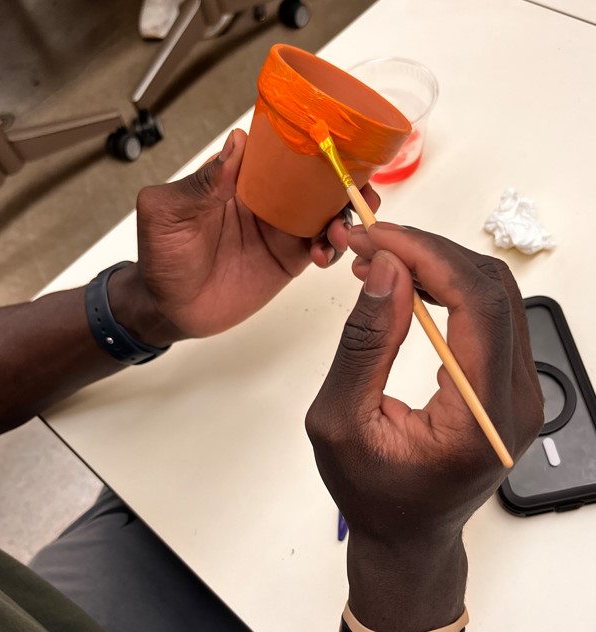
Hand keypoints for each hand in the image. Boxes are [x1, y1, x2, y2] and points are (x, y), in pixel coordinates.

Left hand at [110, 129, 378, 345]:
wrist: (170, 310)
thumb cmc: (161, 258)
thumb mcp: (168, 215)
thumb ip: (201, 183)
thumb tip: (235, 144)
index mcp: (240, 178)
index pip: (281, 149)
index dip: (311, 142)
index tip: (337, 140)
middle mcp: (267, 199)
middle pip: (315, 178)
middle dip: (344, 178)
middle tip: (361, 187)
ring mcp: (281, 229)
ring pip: (326, 212)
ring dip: (344, 215)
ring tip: (339, 232)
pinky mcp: (289, 259)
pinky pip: (321, 247)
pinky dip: (333, 248)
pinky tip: (324, 254)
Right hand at [305, 223, 542, 630]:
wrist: (407, 534)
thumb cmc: (370, 492)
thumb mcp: (341, 421)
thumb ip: (364, 345)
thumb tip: (387, 270)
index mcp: (482, 418)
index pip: (478, 305)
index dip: (429, 256)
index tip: (378, 238)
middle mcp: (517, 401)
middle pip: (494, 289)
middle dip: (430, 251)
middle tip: (372, 242)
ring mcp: (521, 392)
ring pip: (496, 294)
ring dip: (439, 265)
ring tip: (382, 261)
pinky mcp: (509, 384)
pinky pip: (489, 314)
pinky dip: (448, 287)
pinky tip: (409, 285)